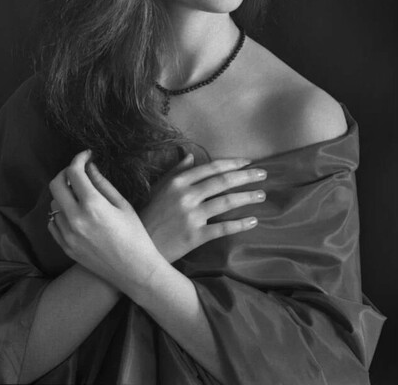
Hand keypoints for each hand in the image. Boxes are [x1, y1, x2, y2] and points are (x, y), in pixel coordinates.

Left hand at [48, 150, 162, 296]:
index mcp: (93, 205)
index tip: (86, 155)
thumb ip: (102, 184)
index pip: (74, 172)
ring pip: (53, 204)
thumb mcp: (123, 205)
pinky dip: (61, 214)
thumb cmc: (135, 235)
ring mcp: (67, 235)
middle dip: (65, 173)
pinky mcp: (65, 247)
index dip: (79, 158)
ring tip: (80, 195)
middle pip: (55, 185)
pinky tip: (75, 214)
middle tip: (78, 172)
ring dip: (64, 194)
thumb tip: (89, 167)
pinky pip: (53, 223)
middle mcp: (75, 219)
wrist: (135, 271)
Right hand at [139, 154, 266, 262]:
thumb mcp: (159, 188)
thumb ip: (176, 171)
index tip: (248, 162)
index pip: (211, 168)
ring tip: (261, 194)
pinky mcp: (195, 236)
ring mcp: (191, 216)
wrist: (139, 245)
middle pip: (222, 182)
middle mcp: (186, 196)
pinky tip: (253, 221)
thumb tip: (191, 156)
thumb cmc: (149, 214)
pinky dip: (240, 224)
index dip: (232, 163)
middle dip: (245, 176)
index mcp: (178, 182)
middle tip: (263, 174)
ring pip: (226, 202)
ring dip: (247, 197)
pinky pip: (223, 228)